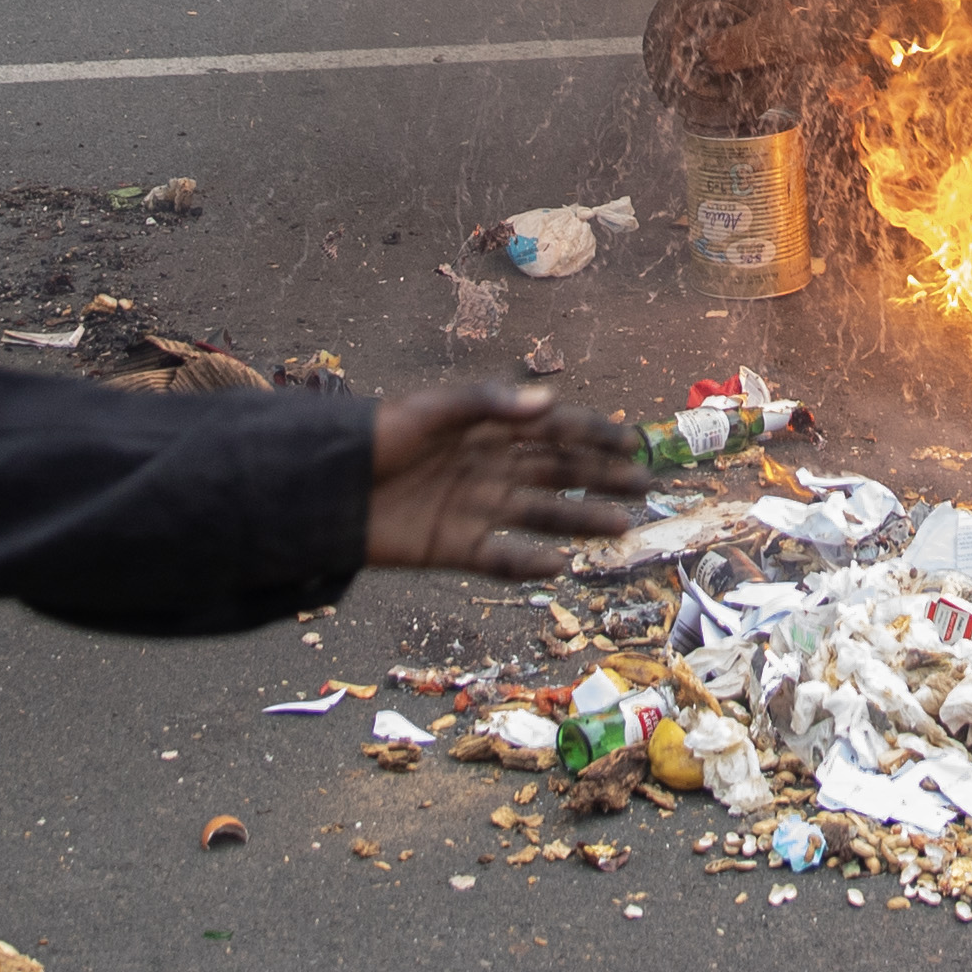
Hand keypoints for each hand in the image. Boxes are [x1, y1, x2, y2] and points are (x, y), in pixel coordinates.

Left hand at [362, 384, 648, 580]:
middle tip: (644, 488)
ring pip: (539, 515)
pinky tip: (559, 568)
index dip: (593, 434)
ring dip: (579, 520)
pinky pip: (499, 557)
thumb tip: (547, 403)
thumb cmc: (375, 437)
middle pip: (556, 473)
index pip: (552, 429)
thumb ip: (486, 405)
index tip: (633, 443)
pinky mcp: (453, 545)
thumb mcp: (428, 411)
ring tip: (621, 527)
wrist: (326, 487)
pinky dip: (527, 564)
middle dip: (600, 478)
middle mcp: (488, 467)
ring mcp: (474, 508)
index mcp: (486, 428)